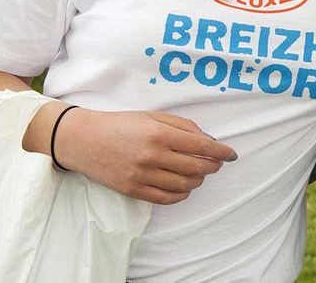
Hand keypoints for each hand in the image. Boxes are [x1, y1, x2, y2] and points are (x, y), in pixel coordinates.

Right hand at [55, 108, 236, 204]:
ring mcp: (142, 175)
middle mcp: (152, 156)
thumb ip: (182, 126)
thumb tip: (208, 140)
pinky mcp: (133, 190)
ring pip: (184, 184)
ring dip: (199, 179)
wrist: (83, 140)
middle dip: (213, 166)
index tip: (232, 154)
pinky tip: (185, 186)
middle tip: (218, 163)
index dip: (221, 152)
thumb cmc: (121, 124)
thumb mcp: (153, 116)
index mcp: (159, 134)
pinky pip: (166, 198)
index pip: (201, 146)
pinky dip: (182, 194)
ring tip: (200, 173)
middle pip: (196, 167)